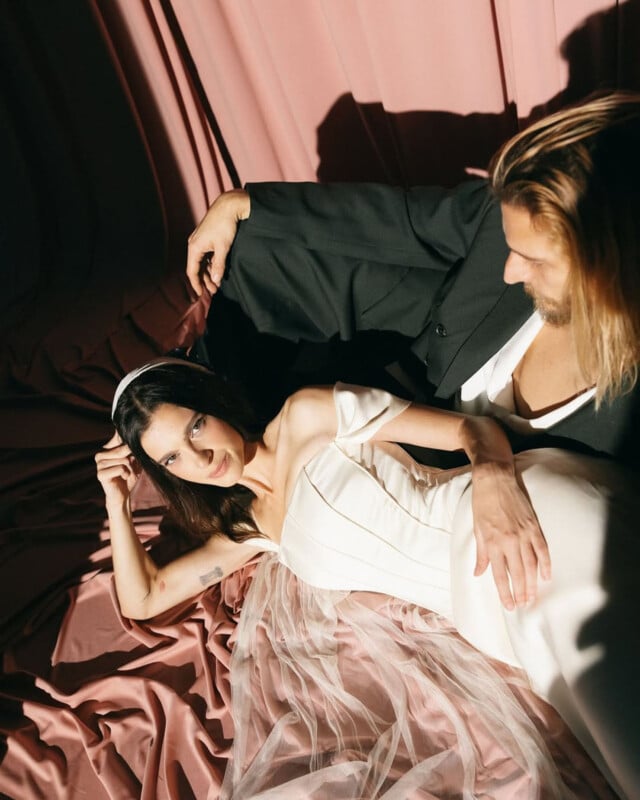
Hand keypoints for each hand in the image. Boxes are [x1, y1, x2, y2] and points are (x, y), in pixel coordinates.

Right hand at [95, 432, 140, 506]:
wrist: (123, 494)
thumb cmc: (129, 475)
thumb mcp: (134, 459)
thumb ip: (132, 449)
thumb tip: (130, 444)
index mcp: (107, 448)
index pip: (119, 436)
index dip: (130, 442)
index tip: (134, 448)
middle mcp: (100, 454)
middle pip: (124, 449)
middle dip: (132, 460)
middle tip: (131, 468)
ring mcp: (99, 464)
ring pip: (124, 460)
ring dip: (130, 469)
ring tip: (127, 474)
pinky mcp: (100, 474)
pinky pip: (121, 468)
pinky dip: (126, 474)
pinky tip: (123, 478)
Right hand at [186, 189, 249, 296]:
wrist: (228, 206)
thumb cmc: (225, 225)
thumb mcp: (223, 248)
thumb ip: (218, 265)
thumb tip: (215, 280)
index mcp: (194, 247)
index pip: (192, 271)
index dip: (196, 284)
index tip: (201, 295)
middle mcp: (194, 244)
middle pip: (196, 267)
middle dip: (204, 280)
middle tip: (214, 291)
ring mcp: (199, 240)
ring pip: (201, 261)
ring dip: (208, 272)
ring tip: (217, 283)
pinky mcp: (205, 237)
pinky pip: (205, 255)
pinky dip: (210, 263)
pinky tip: (217, 270)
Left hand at [471, 462, 550, 609]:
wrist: (494, 480)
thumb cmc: (482, 504)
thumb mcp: (477, 529)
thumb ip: (480, 554)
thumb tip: (479, 573)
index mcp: (492, 543)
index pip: (499, 575)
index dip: (505, 593)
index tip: (509, 606)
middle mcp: (509, 542)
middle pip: (518, 574)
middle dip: (521, 593)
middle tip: (524, 606)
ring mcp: (524, 534)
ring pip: (531, 565)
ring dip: (533, 583)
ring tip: (534, 597)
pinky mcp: (534, 526)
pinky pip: (542, 550)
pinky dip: (545, 564)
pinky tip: (546, 576)